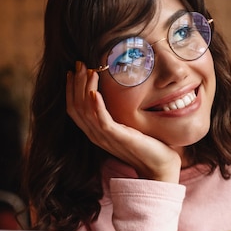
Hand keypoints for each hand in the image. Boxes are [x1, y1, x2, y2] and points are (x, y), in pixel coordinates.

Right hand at [66, 62, 181, 181]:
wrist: (159, 166)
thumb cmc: (147, 145)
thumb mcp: (127, 126)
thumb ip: (117, 114)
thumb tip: (117, 93)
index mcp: (96, 132)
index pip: (74, 108)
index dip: (71, 89)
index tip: (74, 70)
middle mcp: (96, 135)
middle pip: (75, 107)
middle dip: (75, 83)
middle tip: (79, 64)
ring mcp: (105, 137)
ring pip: (84, 110)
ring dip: (84, 88)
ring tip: (88, 70)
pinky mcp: (118, 138)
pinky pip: (101, 120)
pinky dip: (96, 105)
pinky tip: (94, 91)